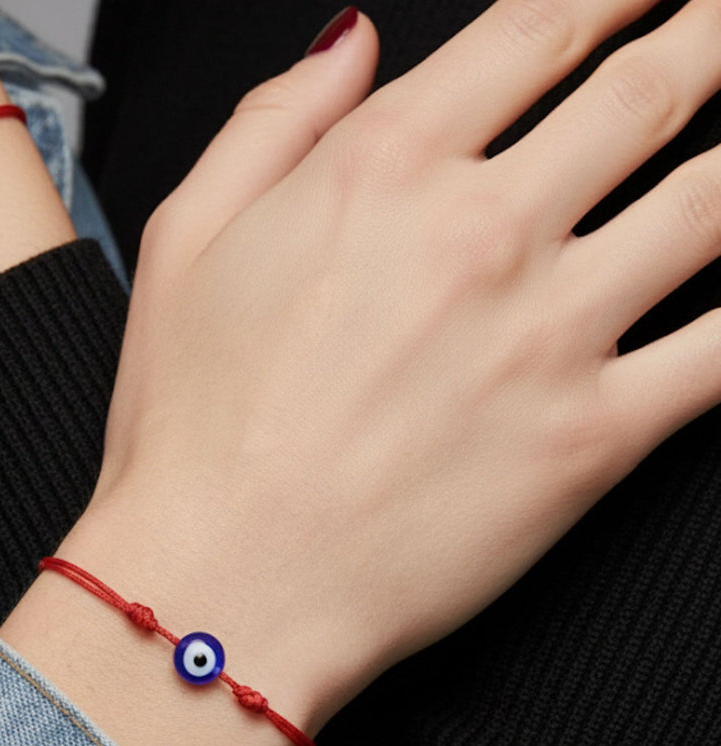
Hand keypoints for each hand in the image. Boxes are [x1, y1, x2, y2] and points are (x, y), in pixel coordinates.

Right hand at [45, 0, 720, 735]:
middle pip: (650, 88)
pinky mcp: (590, 441)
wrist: (223, 584)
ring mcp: (548, 335)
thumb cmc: (191, 437)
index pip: (536, 29)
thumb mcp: (183, 244)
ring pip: (714, 202)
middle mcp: (480, 234)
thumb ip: (273, 122)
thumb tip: (351, 43)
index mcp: (380, 173)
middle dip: (710, 35)